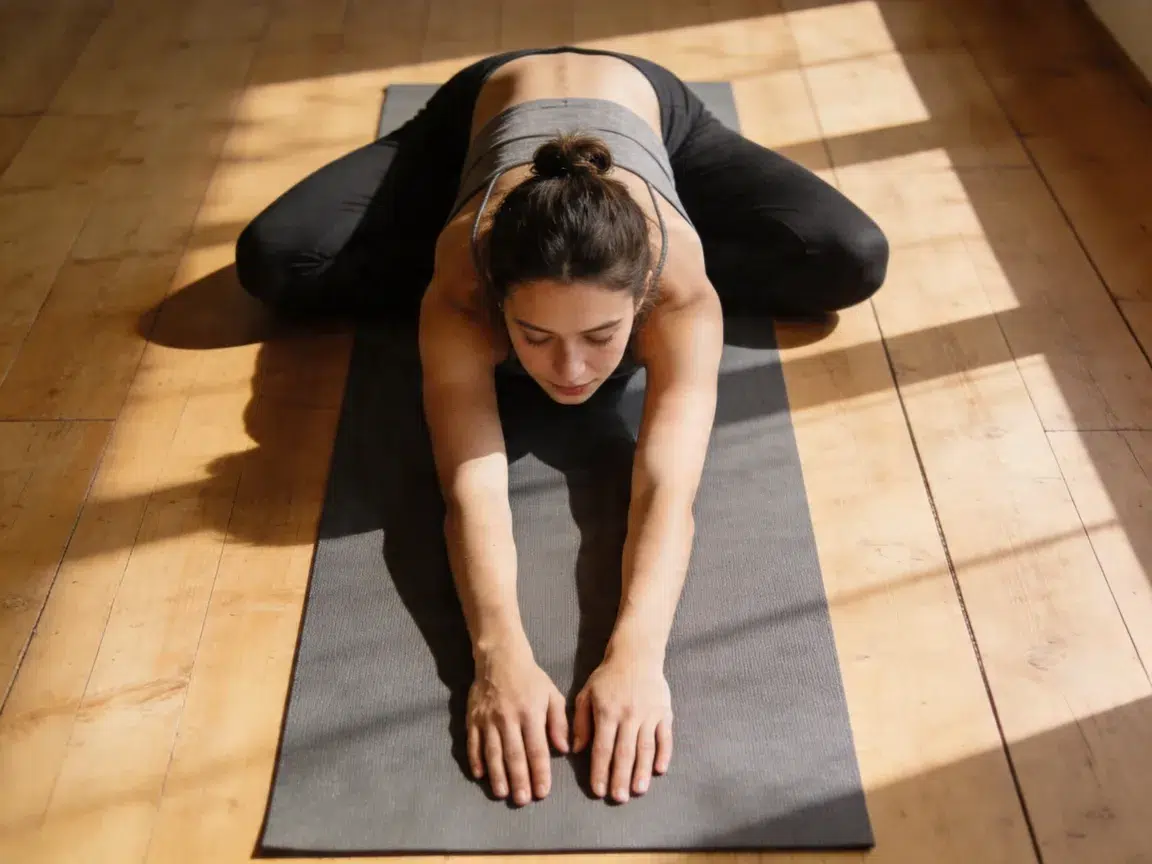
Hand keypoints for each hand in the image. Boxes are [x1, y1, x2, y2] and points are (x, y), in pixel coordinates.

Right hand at [467, 638, 568, 805]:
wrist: (500, 657)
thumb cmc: (531, 679)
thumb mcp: (552, 695)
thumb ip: (559, 722)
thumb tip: (564, 749)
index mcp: (530, 713)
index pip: (536, 748)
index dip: (540, 772)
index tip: (543, 792)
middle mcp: (508, 718)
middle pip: (514, 754)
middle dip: (519, 780)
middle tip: (522, 800)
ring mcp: (488, 718)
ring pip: (492, 752)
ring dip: (497, 775)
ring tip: (502, 794)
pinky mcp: (472, 717)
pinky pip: (473, 743)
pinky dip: (475, 760)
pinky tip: (480, 775)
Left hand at [572, 648, 672, 802]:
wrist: (636, 655)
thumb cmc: (607, 677)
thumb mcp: (586, 694)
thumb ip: (580, 722)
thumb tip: (575, 749)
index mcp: (607, 712)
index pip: (602, 748)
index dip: (600, 771)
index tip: (598, 791)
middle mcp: (628, 715)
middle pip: (624, 753)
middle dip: (621, 778)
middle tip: (619, 798)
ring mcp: (649, 714)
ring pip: (645, 748)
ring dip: (642, 771)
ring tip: (638, 791)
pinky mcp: (664, 712)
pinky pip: (665, 737)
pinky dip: (664, 754)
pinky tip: (659, 770)